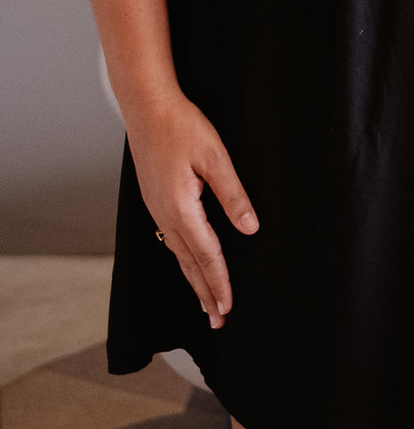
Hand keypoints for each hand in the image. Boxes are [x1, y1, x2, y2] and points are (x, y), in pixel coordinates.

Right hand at [125, 91, 258, 326]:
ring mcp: (157, 209)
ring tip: (206, 303)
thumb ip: (233, 195)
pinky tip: (189, 262)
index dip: (220, 283)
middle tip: (218, 321)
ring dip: (194, 280)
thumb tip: (250, 228)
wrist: (147, 108)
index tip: (228, 307)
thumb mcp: (215, 157)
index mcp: (181, 210)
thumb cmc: (182, 127)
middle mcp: (165, 216)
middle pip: (190, 264)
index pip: (207, 256)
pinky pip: (171, 240)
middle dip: (205, 293)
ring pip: (179, 255)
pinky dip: (184, 259)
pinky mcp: (155, 200)